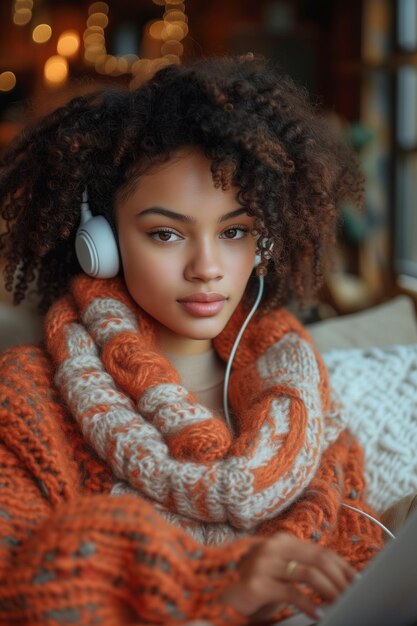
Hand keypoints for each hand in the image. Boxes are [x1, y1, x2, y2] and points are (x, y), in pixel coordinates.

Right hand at [221, 533, 356, 621]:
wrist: (218, 594)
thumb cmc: (255, 587)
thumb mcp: (281, 574)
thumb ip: (302, 569)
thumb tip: (338, 578)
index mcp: (282, 541)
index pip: (322, 552)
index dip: (343, 567)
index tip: (358, 582)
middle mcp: (273, 546)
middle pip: (319, 560)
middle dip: (341, 579)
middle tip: (356, 595)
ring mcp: (263, 562)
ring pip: (309, 574)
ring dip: (330, 591)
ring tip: (341, 603)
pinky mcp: (257, 582)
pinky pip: (291, 593)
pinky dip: (308, 605)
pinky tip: (317, 614)